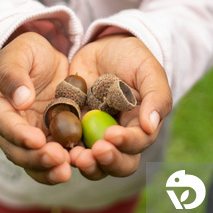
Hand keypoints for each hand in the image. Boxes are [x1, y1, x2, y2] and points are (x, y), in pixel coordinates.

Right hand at [0, 32, 70, 184]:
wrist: (44, 59)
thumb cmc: (27, 51)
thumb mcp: (20, 51)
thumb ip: (14, 73)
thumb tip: (20, 100)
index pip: (3, 122)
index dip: (18, 134)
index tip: (37, 140)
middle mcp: (7, 125)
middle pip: (15, 149)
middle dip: (35, 157)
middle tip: (58, 159)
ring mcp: (27, 135)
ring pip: (31, 160)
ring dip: (47, 169)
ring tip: (66, 171)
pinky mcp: (46, 140)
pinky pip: (49, 158)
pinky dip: (59, 167)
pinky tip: (75, 167)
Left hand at [68, 34, 171, 180]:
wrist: (103, 48)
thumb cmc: (132, 58)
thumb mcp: (148, 70)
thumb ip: (156, 95)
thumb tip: (151, 126)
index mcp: (140, 126)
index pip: (137, 144)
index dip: (126, 143)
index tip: (112, 135)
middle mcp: (118, 137)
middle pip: (117, 164)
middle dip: (107, 162)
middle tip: (93, 153)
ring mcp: (94, 135)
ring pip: (93, 163)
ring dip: (86, 164)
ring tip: (75, 156)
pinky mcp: (73, 128)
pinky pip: (67, 145)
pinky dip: (63, 149)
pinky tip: (56, 145)